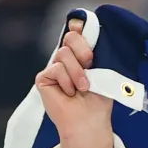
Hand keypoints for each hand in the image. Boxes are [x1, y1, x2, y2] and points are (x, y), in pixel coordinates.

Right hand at [34, 20, 113, 147]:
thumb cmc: (99, 101)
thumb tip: (88, 34)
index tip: (81, 26)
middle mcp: (67, 60)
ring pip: (64, 53)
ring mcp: (55, 68)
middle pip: (71, 37)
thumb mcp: (103, 73)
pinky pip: (55, 69)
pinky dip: (67, 82)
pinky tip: (69, 94)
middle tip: (90, 66)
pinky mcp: (44, 78)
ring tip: (83, 88)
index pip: (77, 33)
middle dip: (83, 51)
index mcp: (82, 56)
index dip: (79, 26)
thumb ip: (96, 54)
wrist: (89, 121)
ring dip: (77, 72)